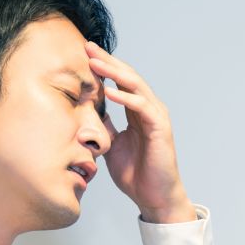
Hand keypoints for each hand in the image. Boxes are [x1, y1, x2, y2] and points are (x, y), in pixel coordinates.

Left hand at [86, 41, 195, 223]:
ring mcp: (156, 117)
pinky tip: (109, 92)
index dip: (103, 68)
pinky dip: (125, 98)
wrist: (153, 198)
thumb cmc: (136, 174)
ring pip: (135, 87)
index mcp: (137, 112)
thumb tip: (88, 111)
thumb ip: (105, 126)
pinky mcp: (160, 129)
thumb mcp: (112, 145)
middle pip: (127, 77)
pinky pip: (141, 107)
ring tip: (95, 63)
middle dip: (107, 61)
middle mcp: (149, 109)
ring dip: (114, 73)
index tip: (83, 55)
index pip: (120, 82)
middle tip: (87, 47)